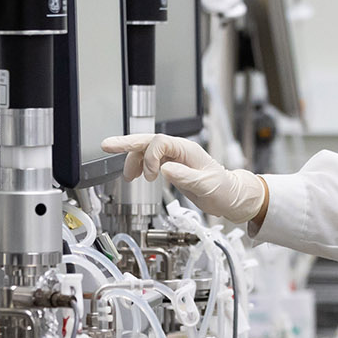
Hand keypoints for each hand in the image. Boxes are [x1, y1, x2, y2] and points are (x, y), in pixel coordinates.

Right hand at [101, 135, 267, 223]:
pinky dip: (140, 166)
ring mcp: (174, 157)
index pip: (160, 142)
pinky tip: (136, 175)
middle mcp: (178, 150)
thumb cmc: (222, 189)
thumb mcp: (205, 185)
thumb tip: (164, 169)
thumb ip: (185, 176)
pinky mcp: (172, 165)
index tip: (151, 176)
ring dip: (134, 161)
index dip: (150, 157)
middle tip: (107, 145)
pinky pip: (150, 160)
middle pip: (148, 141)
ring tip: (128, 177)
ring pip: (146, 151)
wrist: (230, 196)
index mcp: (187, 150)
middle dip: (126, 143)